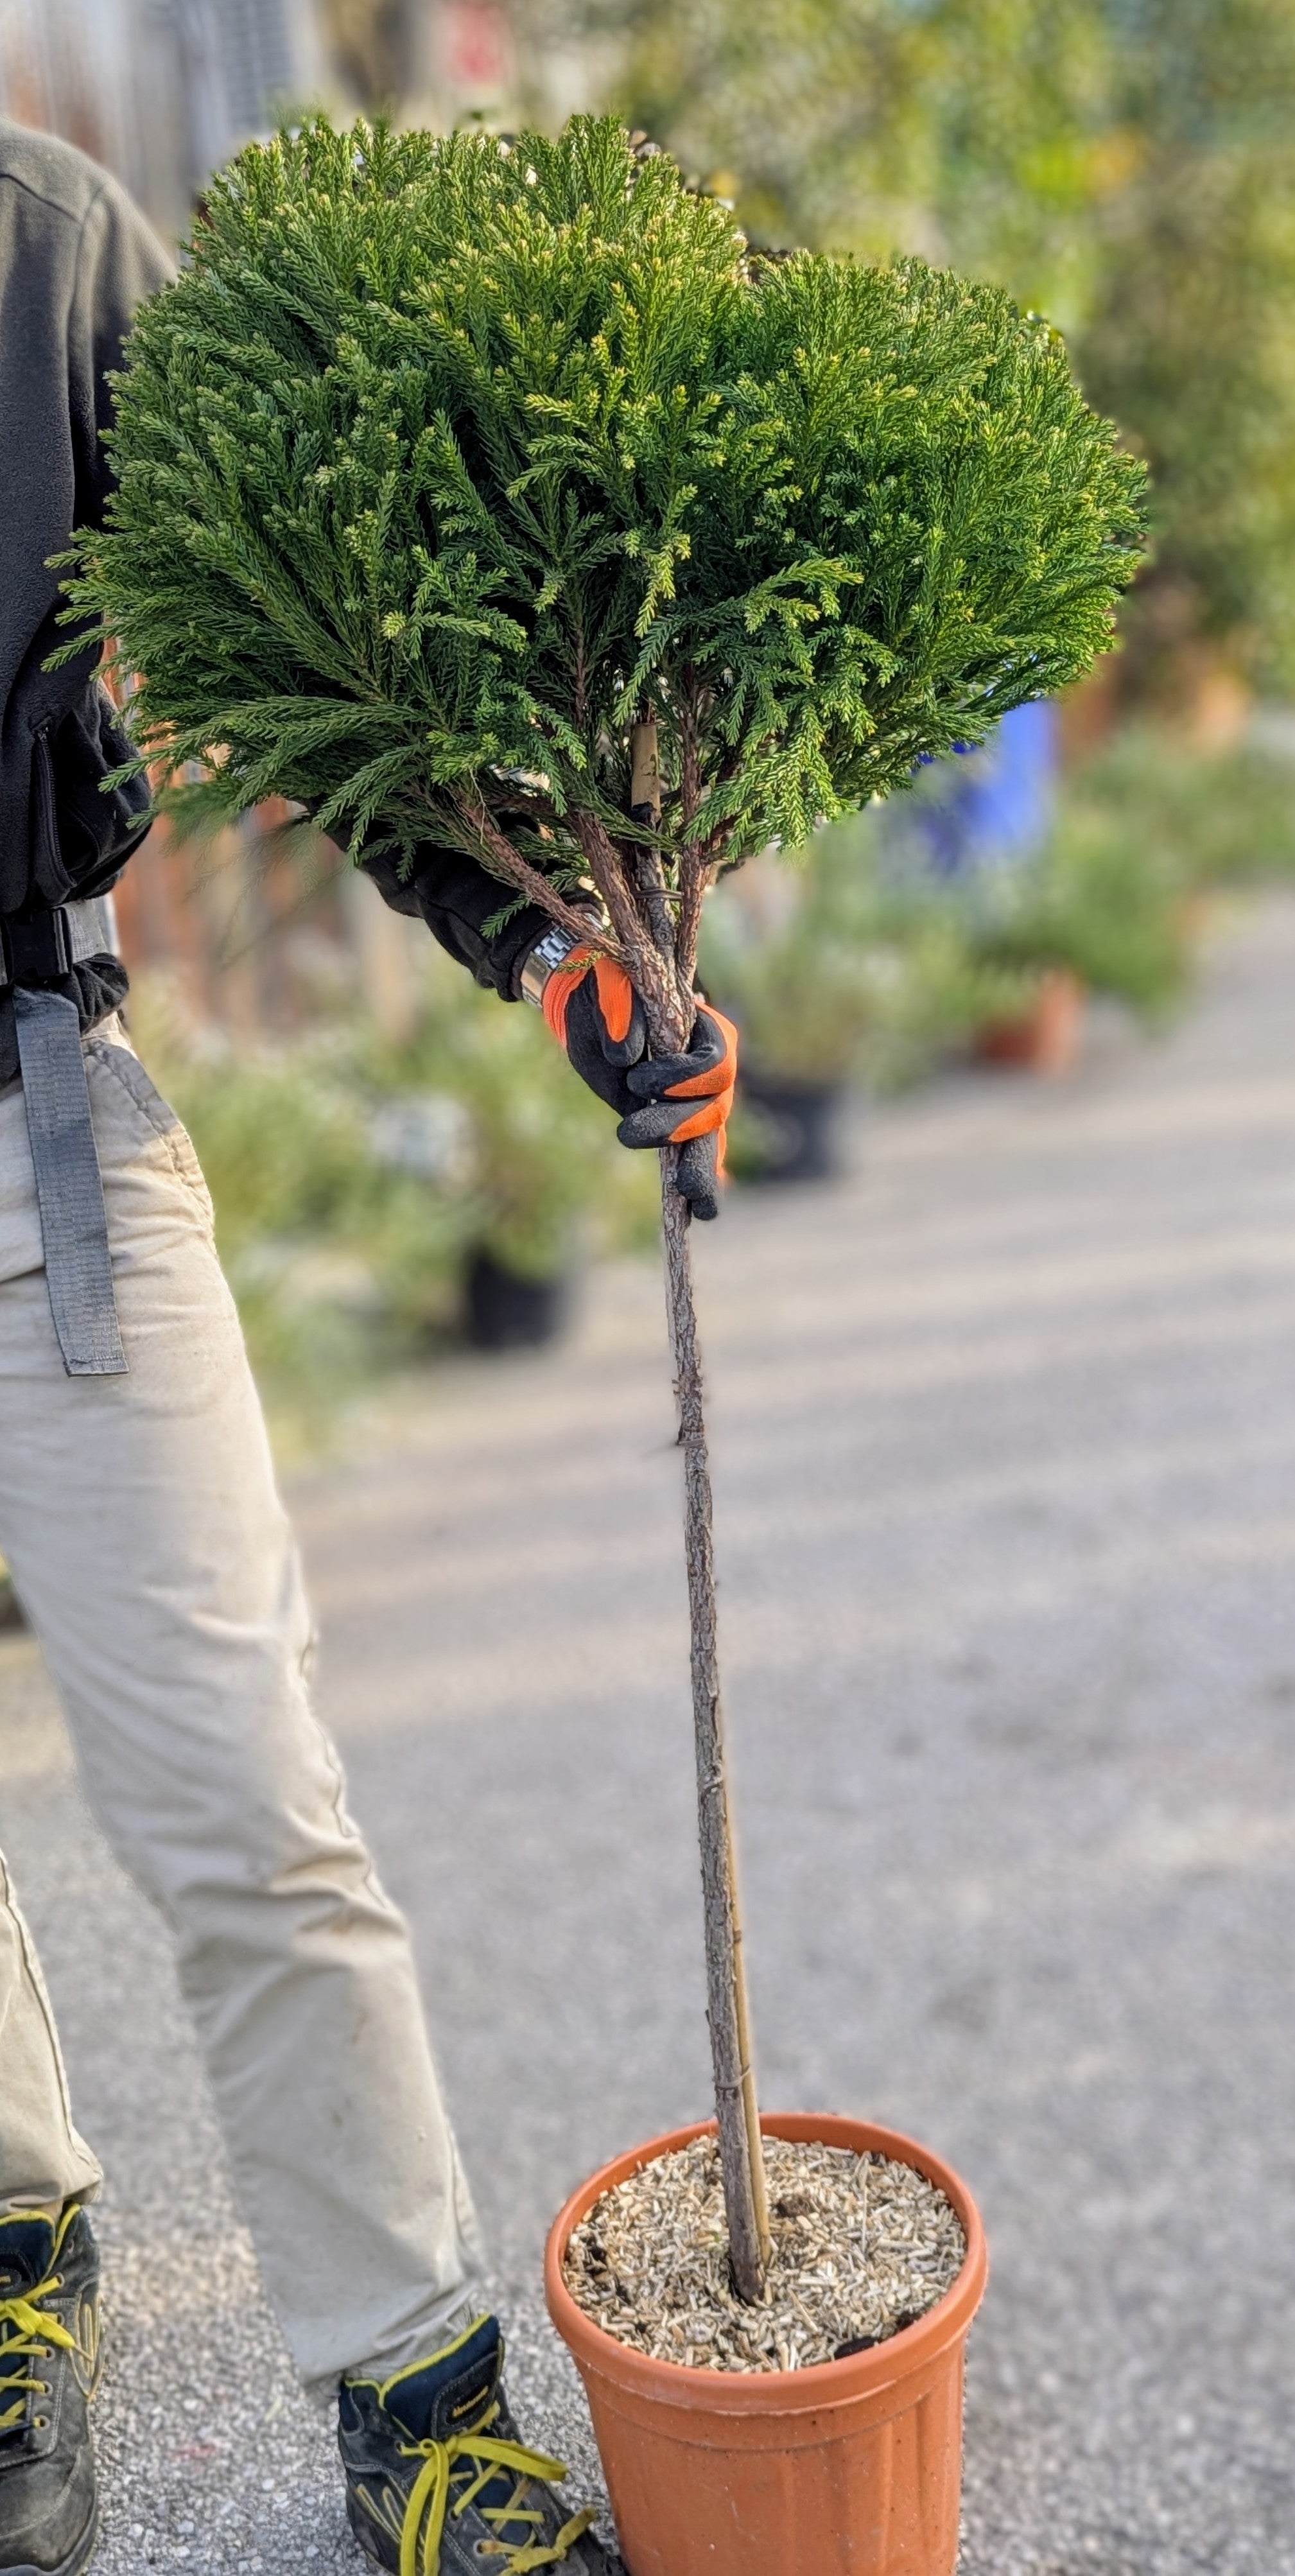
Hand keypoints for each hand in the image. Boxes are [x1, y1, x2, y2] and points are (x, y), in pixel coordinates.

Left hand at [539, 946, 736, 1220]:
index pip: (715, 1061)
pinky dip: (699, 1181)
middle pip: (714, 1106)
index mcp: (703, 1029)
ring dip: (701, 1170)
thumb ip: (619, 1010)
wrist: (587, 1008)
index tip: (637, 1080)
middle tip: (629, 1137)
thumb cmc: (601, 992)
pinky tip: (698, 1214)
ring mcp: (693, 1100)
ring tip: (695, 1207)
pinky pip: (693, 1154)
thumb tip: (626, 1054)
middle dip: (680, 1128)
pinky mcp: (673, 1123)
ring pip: (709, 1138)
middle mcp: (707, 1069)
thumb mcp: (605, 990)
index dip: (684, 1077)